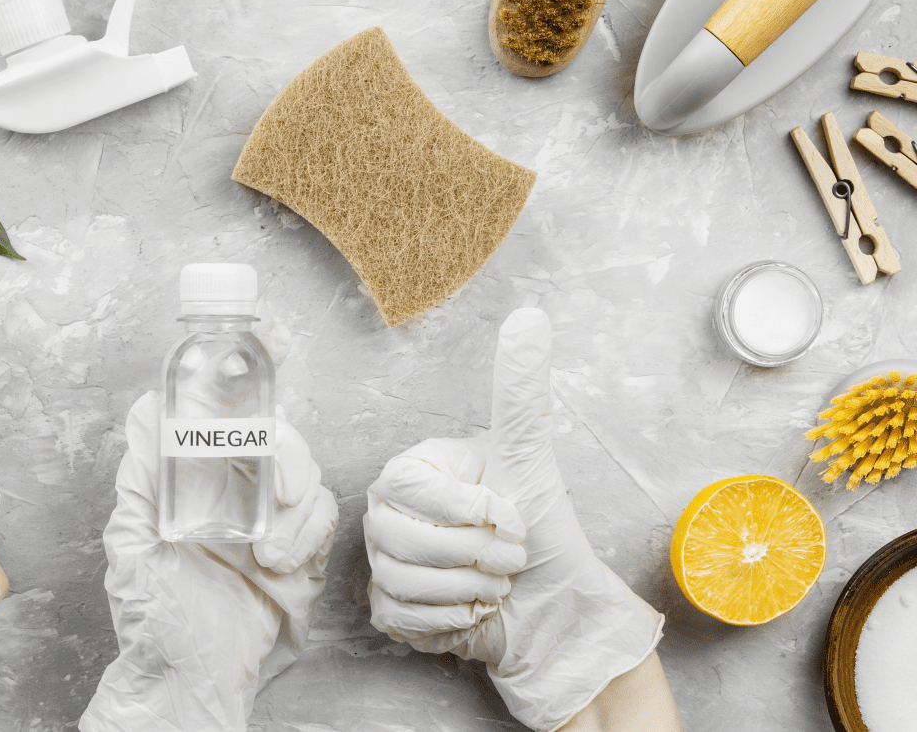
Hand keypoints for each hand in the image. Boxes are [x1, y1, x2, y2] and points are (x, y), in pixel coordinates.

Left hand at [79, 392, 338, 731]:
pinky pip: (323, 516)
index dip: (251, 382)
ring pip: (307, 474)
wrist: (189, 677)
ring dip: (297, 508)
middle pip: (280, 436)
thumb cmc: (153, 617)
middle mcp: (237, 488)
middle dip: (289, 454)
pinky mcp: (299, 546)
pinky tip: (280, 563)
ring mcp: (271, 516)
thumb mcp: (133, 543)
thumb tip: (145, 415)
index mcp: (197, 477)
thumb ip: (141, 481)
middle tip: (281, 490)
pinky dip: (309, 534)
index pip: (229, 414)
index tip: (275, 347)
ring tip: (269, 554)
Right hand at [366, 309, 663, 731]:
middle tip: (510, 554)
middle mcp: (389, 509)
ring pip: (403, 579)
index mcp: (414, 468)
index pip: (413, 487)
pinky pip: (404, 615)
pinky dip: (452, 619)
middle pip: (403, 537)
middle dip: (476, 554)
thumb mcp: (530, 458)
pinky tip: (474, 606)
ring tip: (495, 579)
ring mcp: (383, 558)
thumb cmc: (541, 531)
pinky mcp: (389, 607)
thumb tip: (529, 316)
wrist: (552, 607)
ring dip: (469, 588)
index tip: (508, 515)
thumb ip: (520, 391)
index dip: (467, 510)